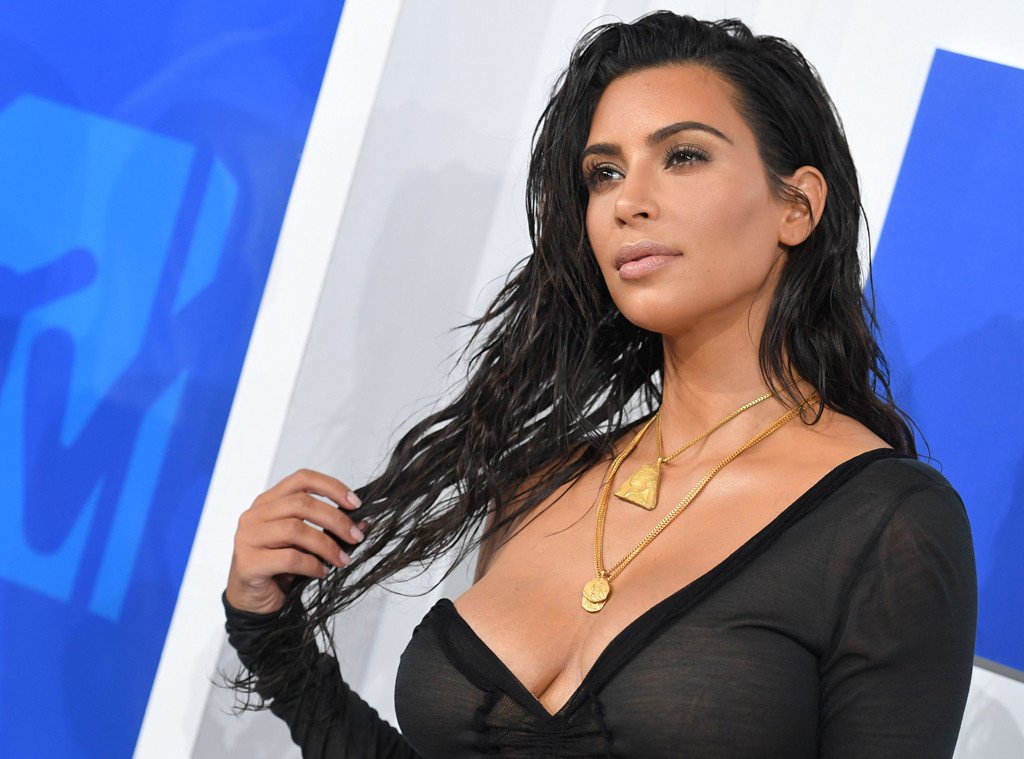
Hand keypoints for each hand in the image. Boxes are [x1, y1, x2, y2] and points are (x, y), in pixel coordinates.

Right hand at [225, 469, 366, 614]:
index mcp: (268, 502)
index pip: (302, 479)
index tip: (355, 503)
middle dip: (335, 520)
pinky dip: (312, 565)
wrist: (253, 601)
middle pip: (301, 503)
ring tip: (341, 560)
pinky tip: (321, 572)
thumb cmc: (279, 568)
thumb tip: (362, 524)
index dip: (331, 487)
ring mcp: (248, 538)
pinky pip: (289, 558)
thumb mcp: (305, 543)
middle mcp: (255, 515)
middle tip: (355, 536)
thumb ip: (327, 529)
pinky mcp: (249, 563)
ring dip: (327, 545)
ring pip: (295, 529)